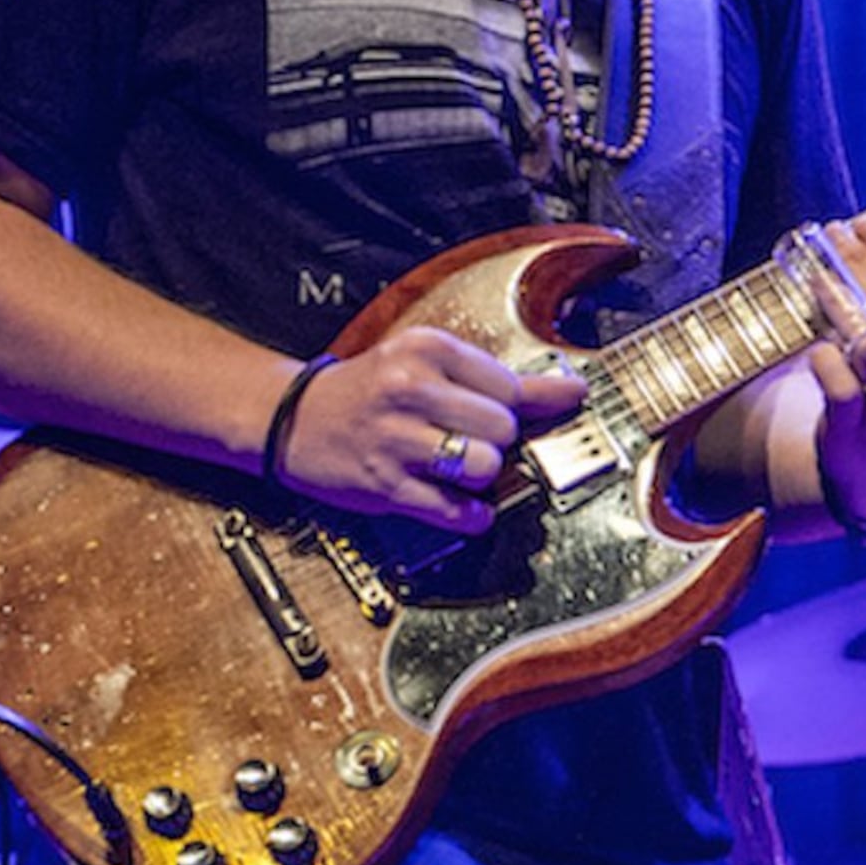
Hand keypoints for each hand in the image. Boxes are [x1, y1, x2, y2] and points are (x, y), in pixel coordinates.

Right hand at [269, 324, 585, 533]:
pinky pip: (456, 510)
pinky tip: (463, 503)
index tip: (508, 414)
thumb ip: (499, 378)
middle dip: (498, 441)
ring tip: (461, 465)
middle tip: (473, 438)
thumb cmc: (371, 391)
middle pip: (503, 427)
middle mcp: (410, 389)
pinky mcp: (385, 485)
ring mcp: (396, 439)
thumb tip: (572, 391)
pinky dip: (471, 515)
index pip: (511, 386)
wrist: (293, 418)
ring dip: (483, 474)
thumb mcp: (425, 364)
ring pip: (484, 466)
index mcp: (426, 349)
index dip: (515, 408)